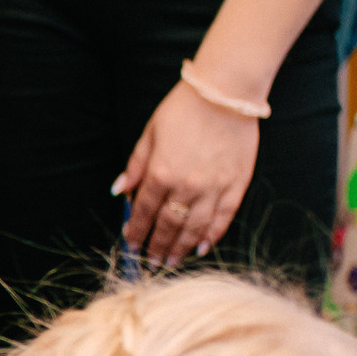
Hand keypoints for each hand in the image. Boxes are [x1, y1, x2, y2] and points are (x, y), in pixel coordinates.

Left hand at [117, 81, 259, 265]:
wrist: (226, 92)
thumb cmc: (184, 109)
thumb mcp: (150, 133)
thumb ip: (136, 166)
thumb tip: (119, 191)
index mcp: (161, 173)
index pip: (144, 212)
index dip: (136, 231)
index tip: (131, 244)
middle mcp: (186, 186)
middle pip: (168, 226)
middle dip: (157, 247)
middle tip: (150, 262)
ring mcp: (214, 187)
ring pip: (194, 228)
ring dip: (181, 248)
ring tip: (171, 262)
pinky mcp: (237, 185)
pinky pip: (223, 218)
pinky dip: (212, 236)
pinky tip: (202, 247)